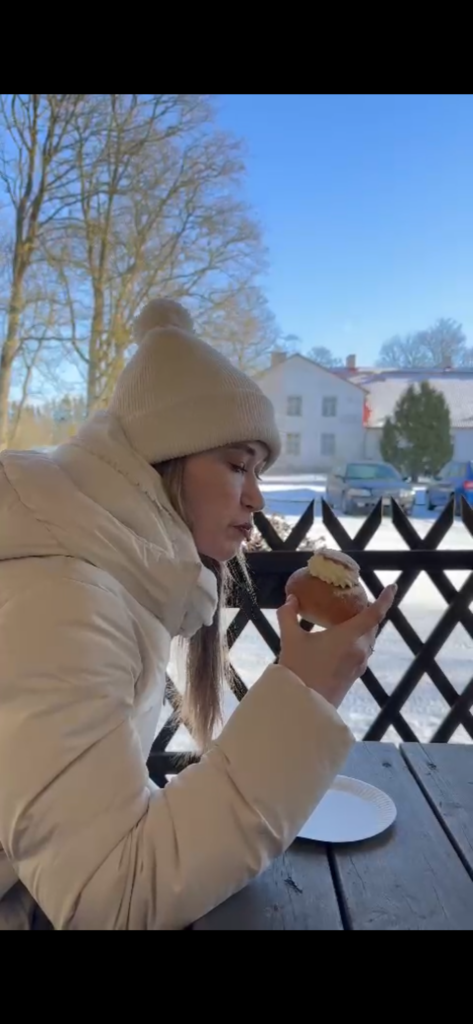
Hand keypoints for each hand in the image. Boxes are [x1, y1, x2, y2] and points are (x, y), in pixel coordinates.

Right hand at [277, 584, 396, 708]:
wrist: (303, 705)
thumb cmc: (299, 668)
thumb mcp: (290, 639)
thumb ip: (288, 615)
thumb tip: (290, 599)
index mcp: (349, 636)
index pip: (374, 614)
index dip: (385, 599)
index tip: (392, 587)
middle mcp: (360, 649)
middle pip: (373, 625)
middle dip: (369, 611)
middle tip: (357, 600)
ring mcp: (359, 664)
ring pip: (368, 639)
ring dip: (364, 627)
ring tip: (348, 618)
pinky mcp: (355, 675)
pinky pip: (362, 651)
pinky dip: (358, 640)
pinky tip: (342, 640)